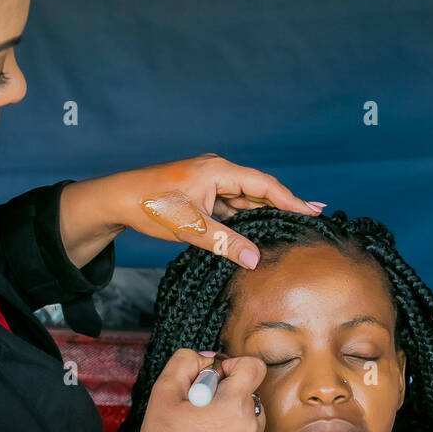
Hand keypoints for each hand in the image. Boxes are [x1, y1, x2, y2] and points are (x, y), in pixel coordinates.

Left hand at [63, 155, 324, 270]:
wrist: (118, 199)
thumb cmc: (151, 205)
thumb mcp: (191, 227)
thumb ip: (225, 243)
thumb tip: (256, 260)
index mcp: (218, 171)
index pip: (264, 186)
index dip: (290, 201)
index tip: (313, 212)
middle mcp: (217, 172)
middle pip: (259, 190)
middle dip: (285, 205)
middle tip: (314, 216)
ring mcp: (210, 182)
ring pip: (245, 200)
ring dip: (266, 213)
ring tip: (294, 225)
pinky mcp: (202, 194)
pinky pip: (232, 206)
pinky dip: (246, 218)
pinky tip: (259, 231)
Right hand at [134, 348, 266, 431]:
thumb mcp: (163, 392)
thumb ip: (185, 362)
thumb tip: (207, 359)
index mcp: (233, 406)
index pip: (254, 366)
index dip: (233, 364)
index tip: (214, 377)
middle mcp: (250, 426)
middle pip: (250, 389)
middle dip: (226, 390)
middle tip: (198, 405)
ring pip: (250, 411)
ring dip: (232, 410)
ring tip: (203, 425)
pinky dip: (234, 430)